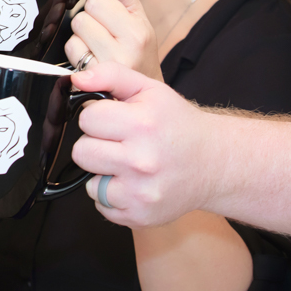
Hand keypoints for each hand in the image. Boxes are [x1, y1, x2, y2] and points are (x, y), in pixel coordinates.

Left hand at [66, 0, 163, 81]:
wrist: (142, 95)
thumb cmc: (139, 53)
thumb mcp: (139, 18)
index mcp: (138, 30)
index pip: (97, 0)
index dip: (97, 6)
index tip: (107, 17)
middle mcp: (126, 49)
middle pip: (82, 17)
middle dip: (87, 22)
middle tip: (101, 34)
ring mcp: (108, 67)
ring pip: (73, 35)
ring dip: (80, 39)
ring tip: (96, 48)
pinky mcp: (92, 79)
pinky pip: (70, 53)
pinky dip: (75, 54)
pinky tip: (89, 60)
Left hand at [69, 62, 217, 227]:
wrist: (214, 163)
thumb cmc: (178, 124)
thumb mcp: (149, 89)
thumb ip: (109, 75)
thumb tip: (76, 80)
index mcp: (142, 124)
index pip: (87, 119)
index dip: (98, 117)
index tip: (116, 120)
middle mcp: (142, 161)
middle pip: (81, 151)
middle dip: (96, 145)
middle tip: (120, 143)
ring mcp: (141, 192)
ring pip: (89, 182)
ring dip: (103, 173)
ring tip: (128, 164)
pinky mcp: (140, 215)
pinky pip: (101, 205)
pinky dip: (112, 196)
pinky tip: (134, 184)